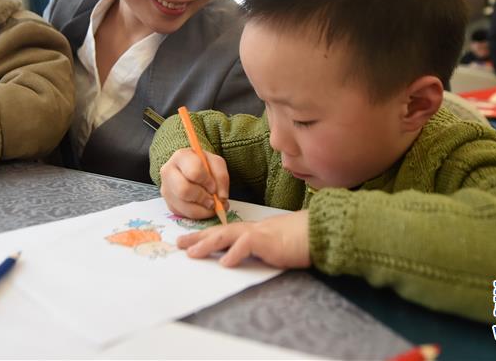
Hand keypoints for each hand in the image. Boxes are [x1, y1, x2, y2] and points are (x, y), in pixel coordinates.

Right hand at [159, 147, 229, 218]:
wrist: (191, 169)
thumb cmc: (204, 165)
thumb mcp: (216, 163)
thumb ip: (221, 177)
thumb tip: (221, 198)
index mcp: (181, 156)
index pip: (194, 172)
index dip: (207, 182)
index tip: (214, 187)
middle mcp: (168, 172)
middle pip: (183, 190)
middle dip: (203, 198)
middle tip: (213, 200)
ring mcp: (166, 189)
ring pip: (183, 206)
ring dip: (202, 210)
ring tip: (211, 205)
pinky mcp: (168, 203)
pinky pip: (183, 214)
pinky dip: (197, 214)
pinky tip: (203, 207)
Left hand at [177, 210, 310, 268]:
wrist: (317, 232)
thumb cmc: (298, 240)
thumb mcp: (271, 246)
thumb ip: (254, 250)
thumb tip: (235, 260)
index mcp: (251, 232)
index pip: (222, 232)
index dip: (203, 236)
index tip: (187, 242)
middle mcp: (251, 230)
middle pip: (218, 232)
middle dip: (197, 238)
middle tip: (178, 244)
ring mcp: (259, 234)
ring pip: (227, 236)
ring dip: (207, 245)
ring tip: (192, 253)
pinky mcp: (268, 241)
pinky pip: (247, 246)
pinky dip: (235, 254)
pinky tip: (225, 264)